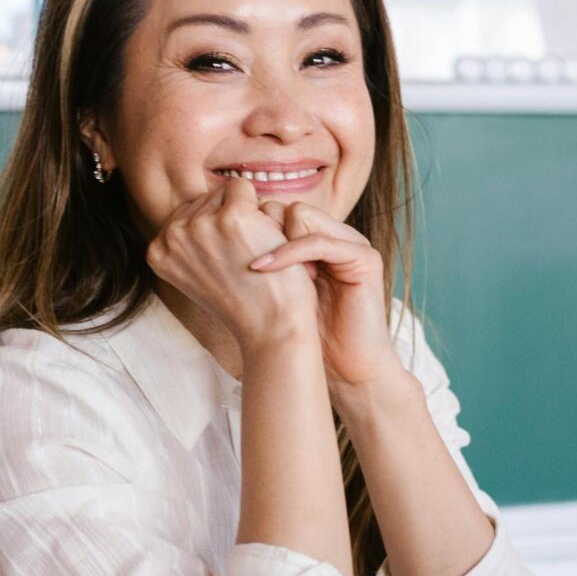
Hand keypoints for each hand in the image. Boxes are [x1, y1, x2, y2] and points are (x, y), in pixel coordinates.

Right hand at [146, 176, 316, 354]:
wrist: (271, 327)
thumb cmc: (242, 302)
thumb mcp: (197, 273)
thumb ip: (190, 242)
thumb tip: (201, 205)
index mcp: (158, 251)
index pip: (187, 214)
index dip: (215, 232)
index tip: (225, 263)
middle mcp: (173, 236)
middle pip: (206, 201)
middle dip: (229, 220)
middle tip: (241, 261)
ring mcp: (200, 225)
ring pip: (226, 193)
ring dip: (246, 216)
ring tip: (252, 253)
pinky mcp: (232, 217)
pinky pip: (245, 189)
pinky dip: (261, 211)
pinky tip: (265, 243)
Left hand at [248, 203, 405, 395]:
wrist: (346, 369)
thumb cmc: (308, 335)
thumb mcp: (274, 290)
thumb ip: (259, 260)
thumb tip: (212, 236)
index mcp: (316, 238)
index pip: (275, 210)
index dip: (250, 230)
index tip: (232, 260)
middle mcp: (336, 234)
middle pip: (284, 206)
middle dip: (259, 233)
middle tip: (250, 268)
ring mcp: (352, 243)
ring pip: (299, 214)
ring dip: (274, 242)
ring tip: (262, 276)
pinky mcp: (364, 258)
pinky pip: (318, 241)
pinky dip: (288, 253)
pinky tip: (261, 269)